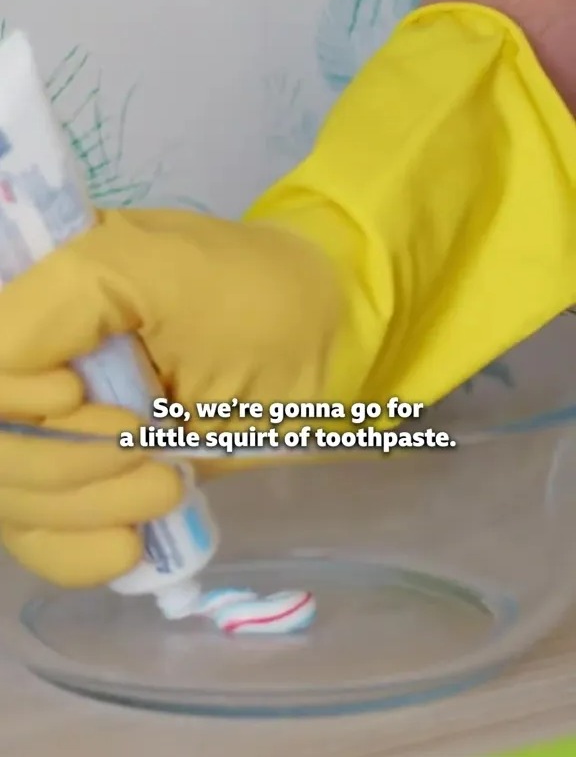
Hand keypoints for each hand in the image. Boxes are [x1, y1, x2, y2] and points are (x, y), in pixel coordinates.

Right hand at [0, 209, 343, 584]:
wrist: (324, 345)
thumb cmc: (251, 295)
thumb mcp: (155, 269)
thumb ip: (58, 303)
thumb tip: (1, 369)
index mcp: (40, 302)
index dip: (11, 398)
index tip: (80, 395)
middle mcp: (37, 369)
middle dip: (64, 463)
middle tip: (151, 454)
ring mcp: (61, 432)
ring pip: (16, 501)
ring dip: (85, 508)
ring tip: (167, 485)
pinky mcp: (95, 483)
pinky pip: (46, 540)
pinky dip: (78, 553)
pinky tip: (132, 545)